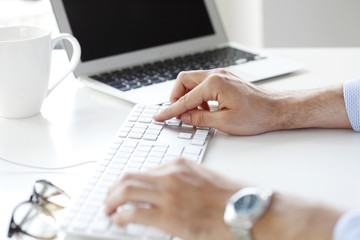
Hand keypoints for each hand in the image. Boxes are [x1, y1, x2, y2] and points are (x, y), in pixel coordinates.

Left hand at [104, 158, 241, 239]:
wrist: (246, 209)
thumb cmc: (230, 196)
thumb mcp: (204, 178)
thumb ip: (182, 180)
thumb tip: (165, 190)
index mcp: (179, 165)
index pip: (144, 170)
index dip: (129, 181)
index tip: (123, 189)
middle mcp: (170, 175)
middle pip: (129, 177)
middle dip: (114, 189)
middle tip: (109, 199)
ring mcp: (168, 194)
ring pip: (126, 192)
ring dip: (112, 201)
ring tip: (109, 209)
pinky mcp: (168, 215)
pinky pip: (134, 212)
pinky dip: (121, 217)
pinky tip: (119, 220)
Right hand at [154, 68, 350, 134]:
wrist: (275, 109)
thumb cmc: (256, 115)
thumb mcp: (225, 122)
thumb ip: (200, 119)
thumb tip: (185, 117)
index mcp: (214, 84)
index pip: (185, 99)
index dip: (170, 111)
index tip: (159, 117)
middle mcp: (216, 75)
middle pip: (184, 81)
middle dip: (176, 97)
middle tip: (177, 113)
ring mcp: (220, 76)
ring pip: (192, 81)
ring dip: (187, 97)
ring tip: (193, 114)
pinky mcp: (224, 80)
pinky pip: (202, 84)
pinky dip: (197, 96)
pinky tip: (204, 109)